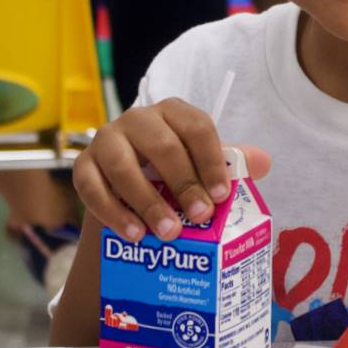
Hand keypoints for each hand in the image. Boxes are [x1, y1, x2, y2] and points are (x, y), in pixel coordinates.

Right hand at [73, 98, 270, 242]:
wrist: (130, 190)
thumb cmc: (174, 173)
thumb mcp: (202, 166)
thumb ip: (232, 163)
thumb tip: (264, 162)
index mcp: (174, 112)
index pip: (196, 127)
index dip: (210, 161)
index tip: (220, 195)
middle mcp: (138, 119)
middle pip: (162, 145)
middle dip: (183, 183)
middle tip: (200, 217)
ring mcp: (107, 140)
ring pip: (123, 166)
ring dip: (148, 202)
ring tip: (168, 233)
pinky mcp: (83, 166)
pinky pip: (91, 187)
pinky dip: (114, 213)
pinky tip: (135, 235)